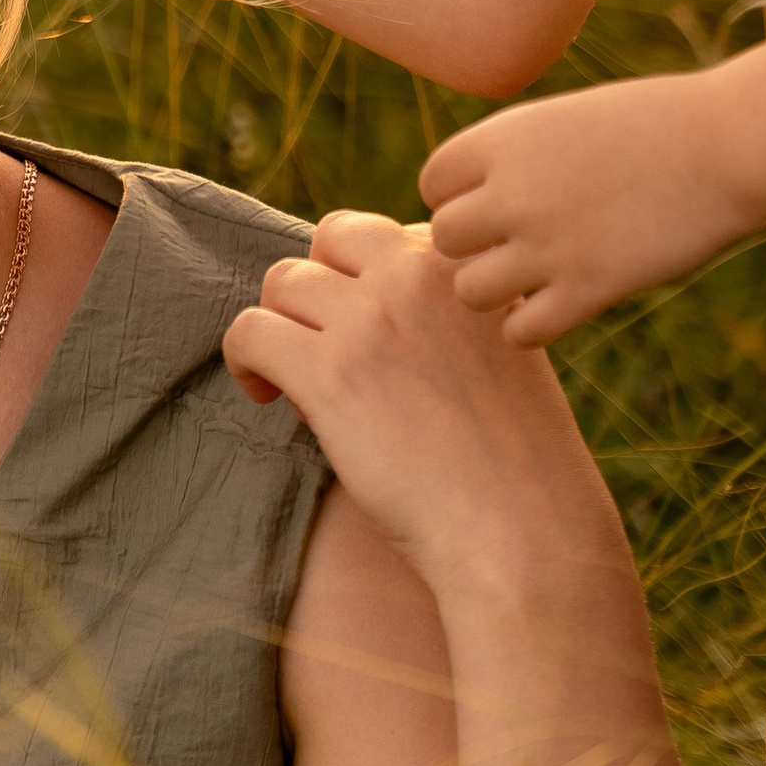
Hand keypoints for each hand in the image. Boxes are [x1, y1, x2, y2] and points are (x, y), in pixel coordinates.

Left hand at [223, 211, 613, 585]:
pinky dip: (245, 359)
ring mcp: (371, 319)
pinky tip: (266, 396)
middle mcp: (418, 275)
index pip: (388, 236)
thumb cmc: (514, 458)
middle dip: (320, 286)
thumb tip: (362, 302)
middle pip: (332, 238)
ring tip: (294, 380)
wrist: (521, 529)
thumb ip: (448, 311)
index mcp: (466, 267)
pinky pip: (249, 331)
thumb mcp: (504, 350)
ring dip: (282, 325)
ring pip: (283, 281)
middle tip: (323, 345)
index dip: (370, 286)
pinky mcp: (327, 372)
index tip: (376, 340)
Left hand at [419, 72, 765, 343]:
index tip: (496, 202)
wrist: (731, 145)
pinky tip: (562, 305)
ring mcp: (548, 244)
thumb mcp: (568, 118)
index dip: (460, 196)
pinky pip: (522, 332)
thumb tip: (473, 201)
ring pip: (470, 292)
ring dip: (497, 291)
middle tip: (515, 246)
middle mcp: (513, 192)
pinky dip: (533, 328)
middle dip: (474, 246)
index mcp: (504, 138)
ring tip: (534, 280)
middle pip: (445, 239)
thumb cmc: (658, 124)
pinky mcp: (589, 289)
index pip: (434, 182)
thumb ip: (514, 157)